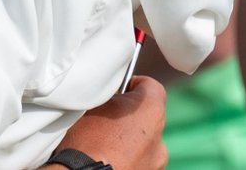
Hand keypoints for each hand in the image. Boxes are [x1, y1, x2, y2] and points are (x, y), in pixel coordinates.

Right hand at [52, 76, 166, 169]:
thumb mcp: (92, 103)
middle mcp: (159, 139)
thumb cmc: (86, 139)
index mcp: (150, 112)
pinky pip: (138, 161)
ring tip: (101, 142)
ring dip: (128, 139)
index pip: (151, 86)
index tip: (117, 90)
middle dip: (127, 115)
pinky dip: (126, 158)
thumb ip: (109, 95)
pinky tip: (105, 157)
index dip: (133, 84)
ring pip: (142, 142)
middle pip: (147, 117)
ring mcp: (156, 163)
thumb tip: (111, 95)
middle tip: (103, 118)